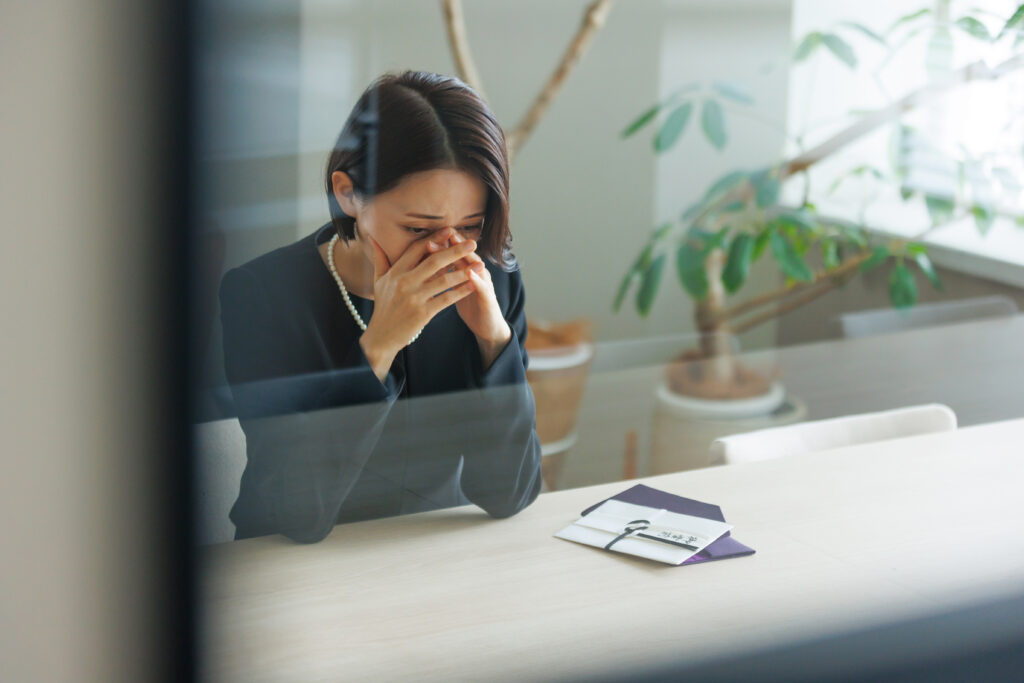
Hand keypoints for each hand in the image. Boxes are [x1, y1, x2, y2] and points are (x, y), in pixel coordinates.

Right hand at [359, 230, 477, 379]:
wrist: (381, 336)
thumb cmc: (383, 306)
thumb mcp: (378, 280)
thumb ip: (378, 258)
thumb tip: (372, 237)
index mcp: (396, 272)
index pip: (417, 249)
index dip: (434, 239)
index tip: (450, 230)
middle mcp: (405, 282)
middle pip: (434, 261)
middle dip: (455, 251)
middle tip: (473, 243)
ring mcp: (414, 298)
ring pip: (443, 280)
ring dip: (464, 271)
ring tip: (480, 264)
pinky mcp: (422, 313)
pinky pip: (446, 299)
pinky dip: (461, 292)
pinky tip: (473, 285)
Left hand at [431, 231, 511, 369]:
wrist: (488, 326)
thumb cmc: (470, 305)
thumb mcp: (456, 288)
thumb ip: (444, 274)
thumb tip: (423, 263)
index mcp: (466, 269)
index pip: (453, 252)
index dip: (442, 243)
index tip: (426, 235)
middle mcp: (477, 272)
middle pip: (464, 254)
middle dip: (452, 244)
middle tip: (440, 234)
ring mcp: (484, 284)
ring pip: (476, 266)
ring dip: (466, 257)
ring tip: (456, 247)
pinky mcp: (489, 298)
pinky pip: (483, 287)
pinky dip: (476, 280)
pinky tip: (470, 274)